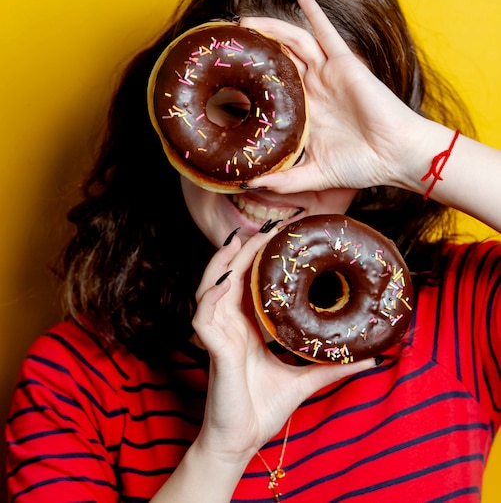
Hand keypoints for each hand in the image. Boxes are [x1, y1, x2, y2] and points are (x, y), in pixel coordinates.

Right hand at [192, 226, 375, 465]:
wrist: (242, 441)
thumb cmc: (264, 408)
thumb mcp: (305, 379)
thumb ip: (333, 366)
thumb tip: (371, 360)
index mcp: (247, 327)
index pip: (249, 283)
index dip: (259, 259)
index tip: (279, 237)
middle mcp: (230, 324)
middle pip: (230, 276)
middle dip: (243, 250)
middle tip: (265, 228)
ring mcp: (218, 334)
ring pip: (211, 287)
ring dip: (223, 263)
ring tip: (239, 241)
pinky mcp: (212, 348)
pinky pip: (204, 315)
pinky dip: (211, 295)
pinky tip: (225, 281)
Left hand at [240, 0, 423, 193]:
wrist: (395, 156)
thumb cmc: (361, 166)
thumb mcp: (314, 175)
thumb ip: (284, 180)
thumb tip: (248, 185)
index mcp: (305, 114)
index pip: (272, 91)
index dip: (249, 83)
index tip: (224, 80)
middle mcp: (313, 91)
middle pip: (278, 62)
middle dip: (255, 50)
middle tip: (230, 42)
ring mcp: (328, 76)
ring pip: (294, 44)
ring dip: (272, 29)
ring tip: (247, 20)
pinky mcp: (345, 65)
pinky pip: (328, 34)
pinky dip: (316, 14)